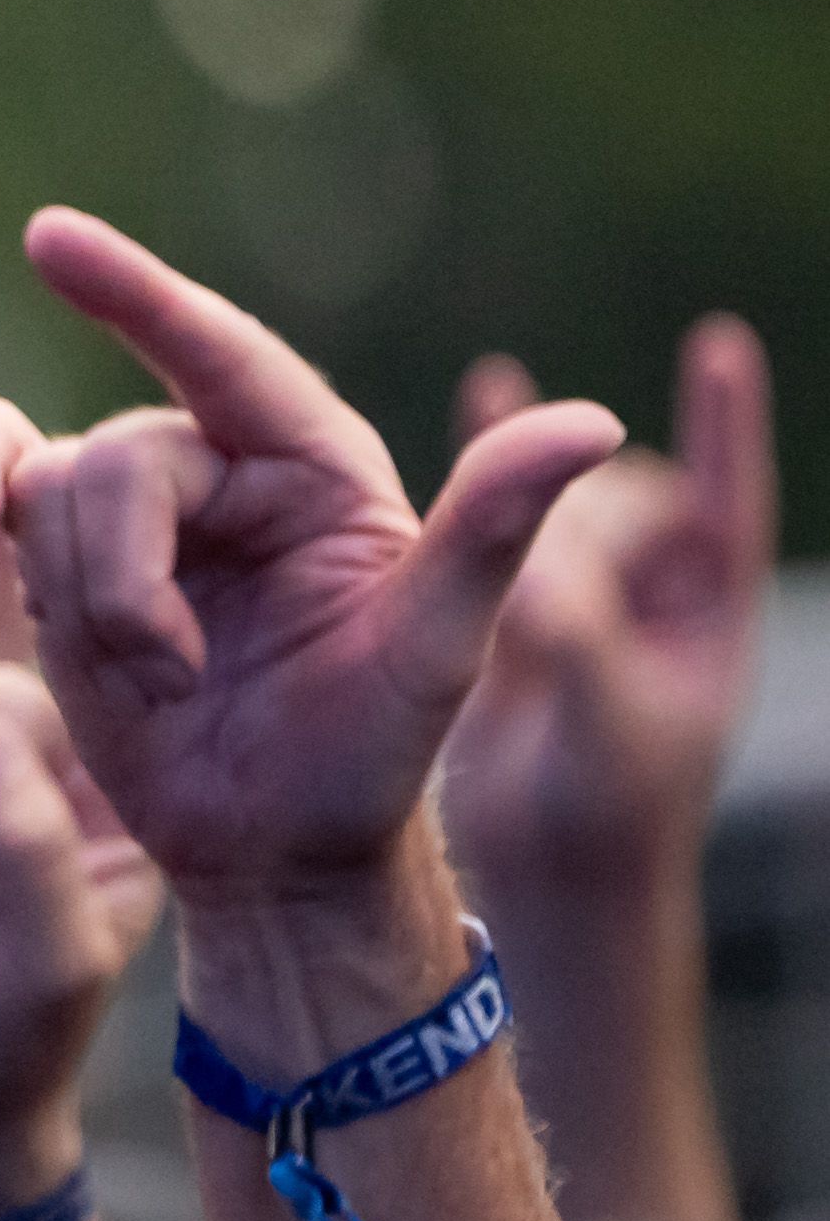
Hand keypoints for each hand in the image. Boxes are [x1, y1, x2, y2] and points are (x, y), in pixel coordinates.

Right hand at [0, 209, 622, 908]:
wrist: (270, 856)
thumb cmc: (372, 759)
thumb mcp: (441, 649)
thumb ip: (496, 525)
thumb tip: (596, 420)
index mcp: (313, 466)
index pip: (216, 353)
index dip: (133, 291)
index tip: (49, 238)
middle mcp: (220, 473)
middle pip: (118, 455)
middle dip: (126, 567)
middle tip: (175, 669)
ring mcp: (133, 520)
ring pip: (45, 488)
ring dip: (84, 596)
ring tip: (147, 679)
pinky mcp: (62, 567)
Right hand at [443, 320, 775, 896]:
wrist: (554, 873)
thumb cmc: (605, 817)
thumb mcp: (605, 730)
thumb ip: (580, 646)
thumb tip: (534, 571)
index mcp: (711, 616)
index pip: (729, 501)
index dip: (725, 425)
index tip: (721, 347)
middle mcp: (655, 591)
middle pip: (619, 494)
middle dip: (571, 524)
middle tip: (539, 614)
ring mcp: (587, 594)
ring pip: (554, 503)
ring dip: (521, 510)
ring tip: (500, 576)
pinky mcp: (516, 603)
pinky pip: (505, 511)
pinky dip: (495, 452)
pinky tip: (491, 385)